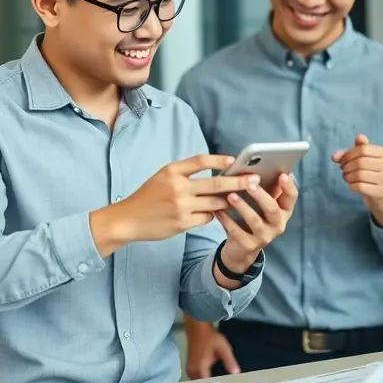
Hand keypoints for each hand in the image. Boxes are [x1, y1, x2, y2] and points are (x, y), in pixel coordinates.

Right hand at [89, 154, 258, 255]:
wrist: (128, 219)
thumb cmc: (148, 196)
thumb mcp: (162, 177)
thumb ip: (185, 173)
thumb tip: (216, 171)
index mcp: (171, 171)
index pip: (200, 160)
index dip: (219, 160)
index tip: (234, 160)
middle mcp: (177, 187)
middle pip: (216, 183)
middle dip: (238, 182)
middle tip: (254, 180)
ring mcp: (181, 206)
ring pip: (215, 203)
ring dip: (228, 201)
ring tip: (239, 198)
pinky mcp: (183, 223)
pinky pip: (207, 218)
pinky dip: (212, 215)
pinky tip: (212, 213)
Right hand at [185, 319, 239, 378]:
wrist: (197, 328)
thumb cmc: (209, 337)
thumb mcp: (223, 348)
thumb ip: (229, 361)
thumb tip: (236, 372)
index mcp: (201, 368)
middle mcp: (193, 371)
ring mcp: (190, 369)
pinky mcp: (189, 367)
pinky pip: (195, 378)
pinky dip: (201, 379)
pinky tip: (209, 377)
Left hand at [214, 173, 297, 276]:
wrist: (242, 248)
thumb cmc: (253, 216)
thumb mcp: (262, 204)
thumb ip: (265, 188)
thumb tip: (260, 167)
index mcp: (284, 210)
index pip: (291, 197)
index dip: (288, 186)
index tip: (282, 174)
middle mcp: (278, 224)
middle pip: (272, 208)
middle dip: (261, 195)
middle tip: (249, 183)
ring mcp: (265, 237)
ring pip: (254, 220)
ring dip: (242, 206)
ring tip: (230, 195)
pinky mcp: (249, 245)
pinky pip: (237, 231)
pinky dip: (226, 219)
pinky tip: (218, 210)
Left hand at [332, 134, 382, 227]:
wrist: (380, 194)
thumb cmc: (369, 172)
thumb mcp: (360, 159)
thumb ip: (348, 153)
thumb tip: (334, 156)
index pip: (363, 149)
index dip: (348, 155)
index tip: (342, 161)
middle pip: (360, 162)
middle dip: (347, 166)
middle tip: (343, 170)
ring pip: (359, 175)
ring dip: (347, 176)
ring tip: (346, 177)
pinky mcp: (381, 192)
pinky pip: (360, 186)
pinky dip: (351, 185)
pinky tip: (351, 185)